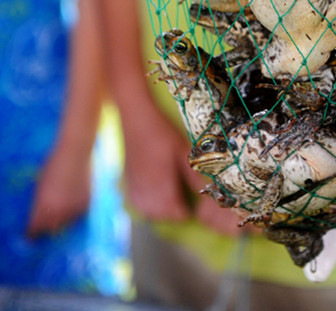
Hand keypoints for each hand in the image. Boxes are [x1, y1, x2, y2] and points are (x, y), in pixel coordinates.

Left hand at [27, 141, 91, 237]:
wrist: (75, 154)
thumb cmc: (53, 165)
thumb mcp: (41, 185)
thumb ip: (39, 203)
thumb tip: (37, 215)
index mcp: (43, 208)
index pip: (34, 229)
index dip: (30, 233)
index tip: (28, 235)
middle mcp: (58, 213)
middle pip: (50, 230)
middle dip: (45, 229)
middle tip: (42, 225)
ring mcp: (73, 210)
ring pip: (65, 224)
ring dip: (60, 221)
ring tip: (57, 213)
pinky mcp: (86, 205)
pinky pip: (77, 216)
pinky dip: (72, 213)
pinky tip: (70, 204)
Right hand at [120, 100, 203, 221]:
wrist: (138, 119)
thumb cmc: (163, 133)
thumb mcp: (184, 152)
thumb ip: (193, 175)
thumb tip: (206, 192)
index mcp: (163, 186)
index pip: (176, 212)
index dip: (187, 211)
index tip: (194, 206)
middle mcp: (148, 191)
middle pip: (162, 215)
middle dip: (174, 213)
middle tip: (185, 203)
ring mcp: (136, 187)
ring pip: (148, 211)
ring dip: (160, 211)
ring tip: (170, 202)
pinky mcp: (129, 181)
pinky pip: (136, 202)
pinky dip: (146, 205)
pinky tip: (153, 197)